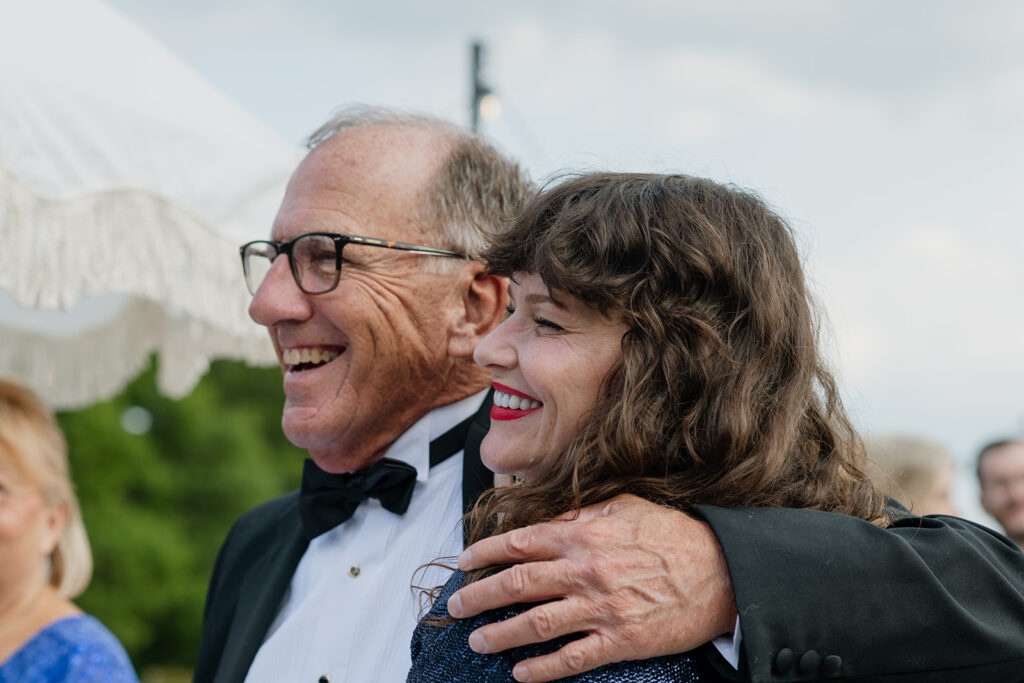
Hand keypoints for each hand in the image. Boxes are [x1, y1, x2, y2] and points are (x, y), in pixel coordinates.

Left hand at [447, 494, 736, 681]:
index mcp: (585, 535)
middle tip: (455, 606)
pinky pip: (572, 658)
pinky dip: (542, 668)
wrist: (722, 571)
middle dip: (479, 596)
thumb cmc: (674, 535)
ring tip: (476, 640)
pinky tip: (520, 673)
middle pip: (517, 584)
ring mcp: (602, 608)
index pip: (521, 542)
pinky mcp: (621, 641)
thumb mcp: (625, 507)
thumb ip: (583, 513)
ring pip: (536, 624)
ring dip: (500, 634)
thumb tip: (548, 520)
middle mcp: (586, 571)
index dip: (485, 552)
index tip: (464, 561)